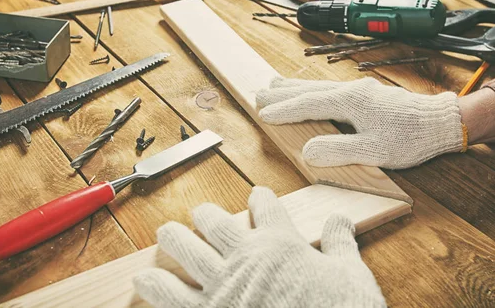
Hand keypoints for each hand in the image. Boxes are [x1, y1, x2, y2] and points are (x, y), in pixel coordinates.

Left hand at [134, 187, 385, 307]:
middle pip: (216, 224)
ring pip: (187, 251)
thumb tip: (340, 219)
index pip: (267, 209)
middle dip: (206, 215)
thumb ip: (341, 244)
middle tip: (200, 213)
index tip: (257, 196)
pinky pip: (171, 297)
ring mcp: (221, 288)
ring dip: (174, 239)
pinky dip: (154, 287)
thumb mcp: (351, 276)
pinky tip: (142, 280)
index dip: (261, 199)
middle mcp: (245, 258)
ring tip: (166, 232)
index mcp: (280, 244)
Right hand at [256, 77, 464, 168]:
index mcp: (351, 102)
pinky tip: (313, 94)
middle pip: (310, 90)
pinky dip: (314, 91)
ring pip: (320, 87)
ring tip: (276, 85)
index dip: (284, 110)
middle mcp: (353, 91)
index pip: (308, 105)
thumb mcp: (374, 151)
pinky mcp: (369, 96)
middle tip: (259, 92)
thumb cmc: (412, 138)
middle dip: (283, 92)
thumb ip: (339, 150)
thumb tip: (307, 150)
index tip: (263, 112)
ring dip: (296, 88)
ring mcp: (362, 90)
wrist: (444, 123)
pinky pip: (332, 90)